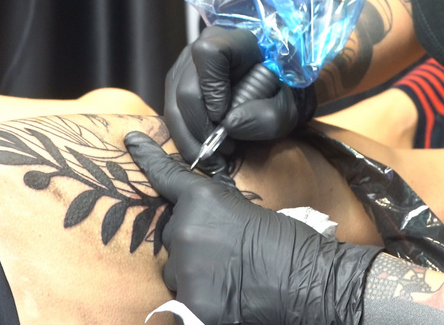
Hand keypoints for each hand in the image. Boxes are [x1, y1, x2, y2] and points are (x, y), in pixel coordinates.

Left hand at [125, 131, 381, 324]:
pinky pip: (182, 301)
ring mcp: (185, 268)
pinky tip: (229, 299)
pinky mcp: (191, 303)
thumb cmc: (291, 243)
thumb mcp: (249, 211)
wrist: (312, 280)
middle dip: (191, 244)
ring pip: (175, 271)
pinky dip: (202, 300)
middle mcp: (185, 230)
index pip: (166, 177)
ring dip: (194, 274)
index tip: (131, 141)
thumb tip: (198, 221)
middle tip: (228, 254)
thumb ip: (214, 212)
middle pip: (171, 236)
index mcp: (202, 200)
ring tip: (233, 279)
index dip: (147, 159)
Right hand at [164, 26, 316, 170]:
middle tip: (223, 150)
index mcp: (236, 40)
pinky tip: (206, 150)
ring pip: (173, 103)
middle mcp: (204, 47)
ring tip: (215, 158)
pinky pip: (172, 111)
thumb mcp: (288, 108)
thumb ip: (267, 117)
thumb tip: (228, 125)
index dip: (213, 89)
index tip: (226, 116)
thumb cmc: (285, 92)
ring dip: (191, 138)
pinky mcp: (178, 83)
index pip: (210, 54)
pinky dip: (186, 137)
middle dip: (201, 127)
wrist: (278, 88)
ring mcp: (187, 64)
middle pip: (186, 88)